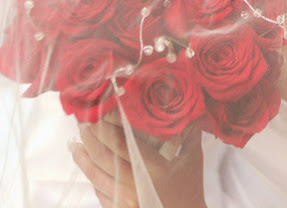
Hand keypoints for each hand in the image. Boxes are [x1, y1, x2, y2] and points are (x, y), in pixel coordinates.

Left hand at [70, 110, 206, 207]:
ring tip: (76, 143)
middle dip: (89, 137)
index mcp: (152, 168)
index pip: (120, 142)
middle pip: (102, 157)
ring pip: (95, 176)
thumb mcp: (193, 158)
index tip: (96, 111)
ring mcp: (124, 200)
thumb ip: (188, 132)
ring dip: (83, 158)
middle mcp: (134, 184)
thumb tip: (187, 107)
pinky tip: (88, 166)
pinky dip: (91, 177)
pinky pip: (99, 192)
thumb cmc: (190, 189)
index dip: (104, 126)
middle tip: (82, 122)